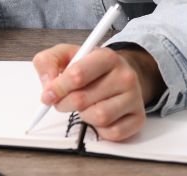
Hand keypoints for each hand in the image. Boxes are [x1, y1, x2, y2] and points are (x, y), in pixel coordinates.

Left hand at [32, 44, 161, 141]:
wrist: (119, 73)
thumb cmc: (89, 66)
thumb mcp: (66, 54)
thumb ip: (48, 62)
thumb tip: (48, 86)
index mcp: (106, 56)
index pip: (77, 75)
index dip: (57, 88)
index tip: (48, 94)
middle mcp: (125, 76)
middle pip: (83, 99)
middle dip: (64, 103)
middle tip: (61, 101)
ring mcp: (134, 98)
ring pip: (99, 117)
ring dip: (83, 116)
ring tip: (83, 106)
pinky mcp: (138, 118)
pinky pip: (113, 133)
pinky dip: (99, 130)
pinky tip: (97, 116)